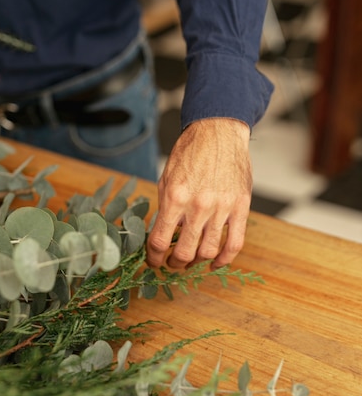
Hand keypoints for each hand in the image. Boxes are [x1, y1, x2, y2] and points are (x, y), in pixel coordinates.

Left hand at [146, 118, 251, 269]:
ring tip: (191, 261)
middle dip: (174, 264)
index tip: (153, 261)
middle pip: (185, 253)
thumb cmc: (191, 152)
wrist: (218, 132)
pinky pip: (235, 243)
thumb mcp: (167, 178)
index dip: (154, 257)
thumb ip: (166, 208)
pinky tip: (215, 264)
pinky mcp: (241, 207)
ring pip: (208, 252)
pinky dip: (224, 260)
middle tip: (171, 264)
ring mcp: (222, 208)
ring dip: (197, 263)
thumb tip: (164, 234)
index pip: (160, 241)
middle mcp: (198, 205)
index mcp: (175, 197)